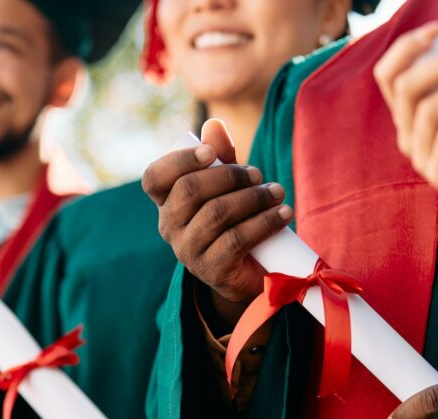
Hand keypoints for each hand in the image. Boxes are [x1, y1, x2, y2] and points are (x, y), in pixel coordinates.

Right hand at [143, 119, 292, 328]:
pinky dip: (264, 222)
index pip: (154, 178)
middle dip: (229, 176)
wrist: (250, 274)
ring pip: (216, 214)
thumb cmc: (236, 222)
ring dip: (253, 198)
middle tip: (258, 175)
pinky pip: (236, 240)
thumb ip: (220, 159)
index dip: (178, 161)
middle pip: (189, 190)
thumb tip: (214, 124)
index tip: (210, 154)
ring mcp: (188, 252)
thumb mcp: (228, 189)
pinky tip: (283, 214)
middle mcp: (170, 228)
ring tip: (277, 192)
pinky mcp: (212, 270)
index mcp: (167, 204)